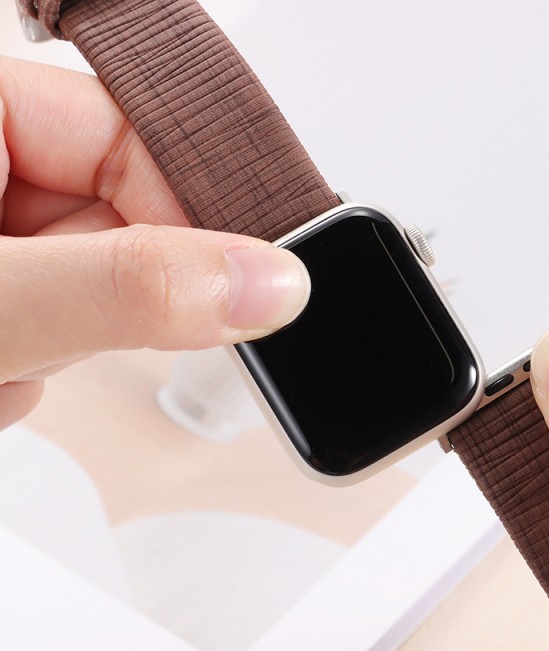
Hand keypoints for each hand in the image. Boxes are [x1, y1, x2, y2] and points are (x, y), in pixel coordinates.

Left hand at [0, 57, 308, 429]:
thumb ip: (126, 289)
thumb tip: (267, 282)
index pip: (130, 133)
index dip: (190, 213)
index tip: (237, 287)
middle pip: (121, 221)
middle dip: (107, 302)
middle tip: (70, 338)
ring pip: (91, 284)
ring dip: (62, 346)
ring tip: (4, 362)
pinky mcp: (0, 288)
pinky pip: (59, 319)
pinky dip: (35, 363)